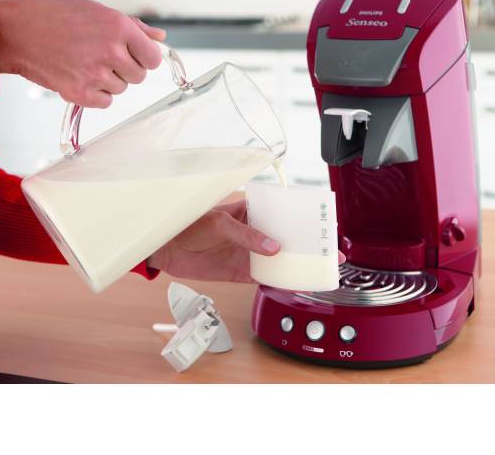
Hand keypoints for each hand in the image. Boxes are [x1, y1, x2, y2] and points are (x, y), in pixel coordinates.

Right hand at [0, 0, 166, 108]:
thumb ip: (134, 27)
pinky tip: (79, 76)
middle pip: (139, 76)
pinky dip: (95, 94)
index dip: (144, 58)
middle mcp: (111, 51)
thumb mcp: (97, 10)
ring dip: (108, 81)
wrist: (13, 30)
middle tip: (102, 57)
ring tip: (84, 62)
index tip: (134, 55)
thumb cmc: (51, 15)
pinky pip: (105, 102)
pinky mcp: (80, 93)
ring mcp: (95, 74)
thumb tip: (160, 38)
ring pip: (121, 89)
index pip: (153, 58)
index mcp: (118, 27)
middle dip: (125, 69)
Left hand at [147, 200, 346, 283]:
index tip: (321, 224)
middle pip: (286, 238)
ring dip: (297, 264)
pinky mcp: (240, 271)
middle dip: (307, 244)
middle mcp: (252, 232)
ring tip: (318, 268)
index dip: (301, 218)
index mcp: (250, 211)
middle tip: (329, 251)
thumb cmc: (188, 224)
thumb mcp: (219, 223)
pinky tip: (294, 282)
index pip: (281, 213)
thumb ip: (246, 235)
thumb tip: (272, 248)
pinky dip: (279, 280)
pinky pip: (265, 276)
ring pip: (279, 259)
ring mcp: (248, 252)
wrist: (165, 248)